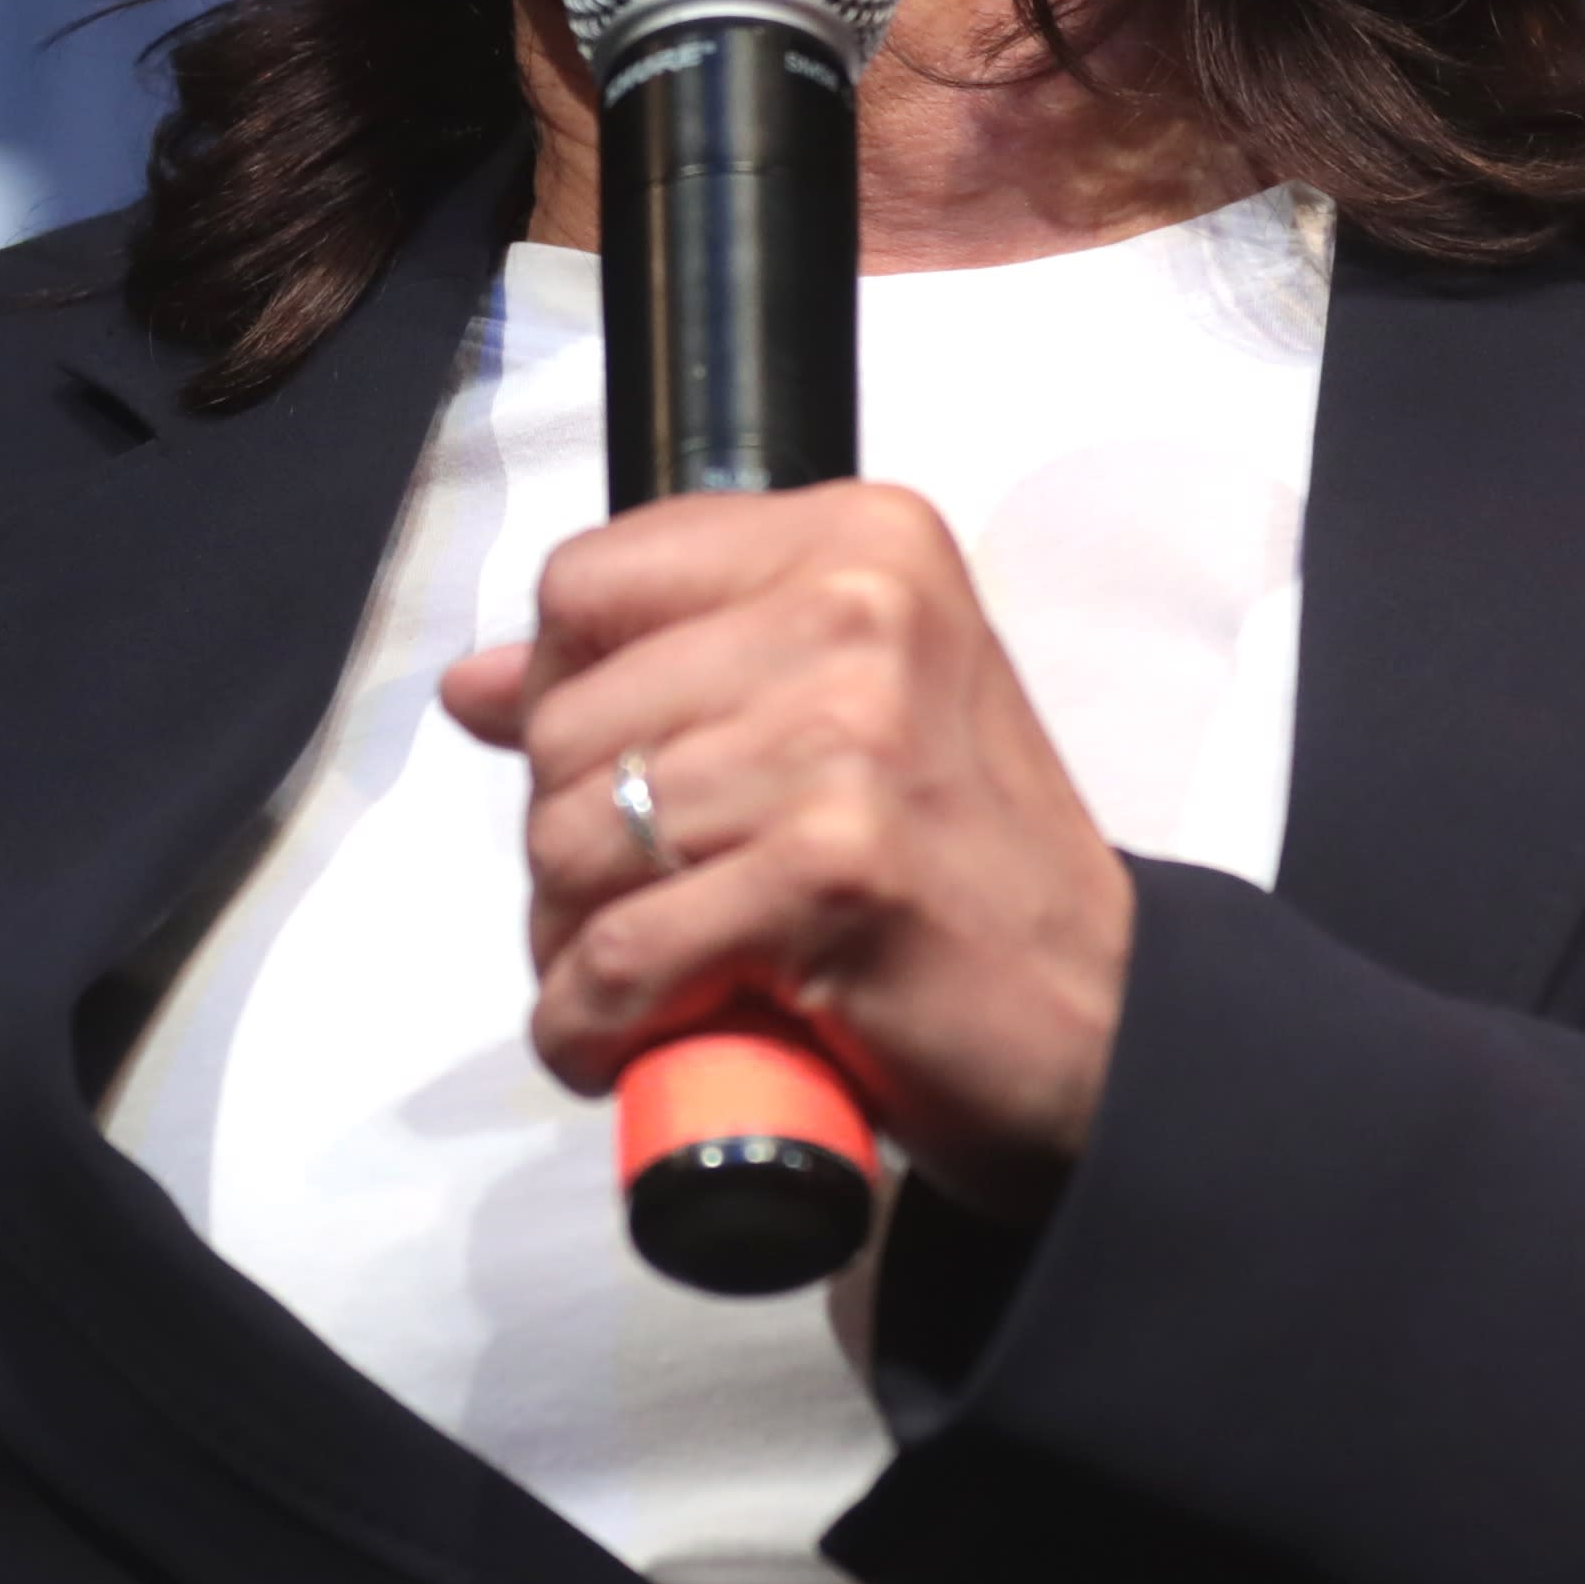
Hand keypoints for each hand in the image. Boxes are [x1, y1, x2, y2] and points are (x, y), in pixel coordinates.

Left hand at [446, 481, 1137, 1216]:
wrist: (1103, 1019)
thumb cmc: (967, 871)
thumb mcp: (836, 716)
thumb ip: (667, 672)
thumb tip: (480, 682)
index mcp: (861, 544)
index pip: (588, 582)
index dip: (566, 693)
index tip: (626, 765)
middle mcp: (859, 616)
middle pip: (565, 722)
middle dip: (574, 840)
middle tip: (648, 902)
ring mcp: (848, 740)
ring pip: (573, 841)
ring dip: (576, 941)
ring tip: (650, 971)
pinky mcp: (832, 872)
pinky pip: (616, 957)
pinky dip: (593, 1023)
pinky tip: (628, 1039)